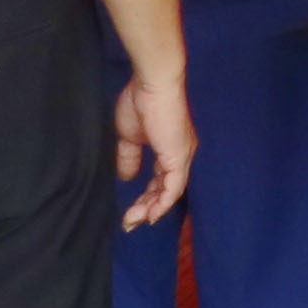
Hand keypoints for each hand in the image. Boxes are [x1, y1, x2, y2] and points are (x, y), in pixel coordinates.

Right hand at [114, 62, 197, 228]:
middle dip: (146, 209)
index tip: (130, 212)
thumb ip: (129, 158)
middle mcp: (180, 155)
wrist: (152, 84)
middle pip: (165, 190)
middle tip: (129, 223)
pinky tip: (150, 215)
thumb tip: (126, 177)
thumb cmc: (140, 102)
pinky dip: (162, 203)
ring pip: (169, 192)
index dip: (146, 198)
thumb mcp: (129, 137)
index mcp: (169, 149)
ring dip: (150, 209)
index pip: (160, 181)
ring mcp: (182, 156)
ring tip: (133, 221)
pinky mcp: (179, 156)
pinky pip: (173, 187)